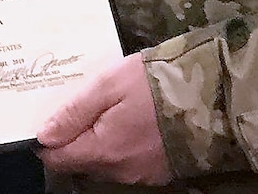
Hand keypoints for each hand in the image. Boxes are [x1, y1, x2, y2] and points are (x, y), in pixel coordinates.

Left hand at [36, 53, 171, 186]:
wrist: (213, 94)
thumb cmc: (156, 83)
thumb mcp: (109, 85)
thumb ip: (74, 111)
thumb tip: (44, 135)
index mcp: (104, 151)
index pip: (57, 158)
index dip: (46, 140)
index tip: (46, 117)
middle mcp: (120, 171)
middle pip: (79, 160)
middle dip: (72, 137)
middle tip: (79, 104)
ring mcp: (141, 174)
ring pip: (103, 162)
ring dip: (97, 140)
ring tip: (105, 108)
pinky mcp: (158, 171)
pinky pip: (126, 161)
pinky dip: (120, 144)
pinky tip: (128, 120)